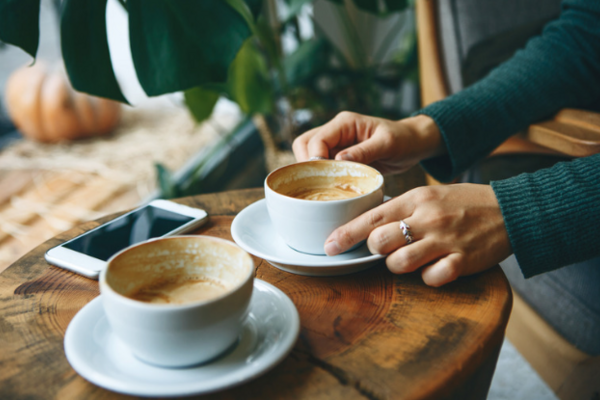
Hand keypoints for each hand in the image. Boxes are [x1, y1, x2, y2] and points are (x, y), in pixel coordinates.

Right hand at [292, 111, 443, 174]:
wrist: (413, 144)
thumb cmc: (403, 139)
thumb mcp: (387, 144)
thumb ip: (364, 151)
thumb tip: (338, 160)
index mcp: (344, 123)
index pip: (316, 140)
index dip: (314, 160)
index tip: (322, 178)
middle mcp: (335, 131)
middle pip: (304, 145)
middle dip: (305, 165)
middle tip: (316, 186)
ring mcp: (335, 144)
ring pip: (308, 156)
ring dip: (310, 172)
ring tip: (321, 189)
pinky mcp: (338, 157)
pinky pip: (321, 166)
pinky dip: (320, 177)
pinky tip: (329, 191)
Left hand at [324, 184, 512, 285]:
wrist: (509, 210)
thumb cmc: (463, 203)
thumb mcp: (429, 195)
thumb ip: (401, 208)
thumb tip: (368, 226)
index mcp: (416, 199)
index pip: (371, 217)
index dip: (346, 234)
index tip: (329, 246)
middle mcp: (427, 218)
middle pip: (380, 242)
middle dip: (376, 250)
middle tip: (385, 249)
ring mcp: (445, 240)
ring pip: (400, 263)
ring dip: (398, 266)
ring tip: (410, 258)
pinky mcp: (462, 261)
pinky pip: (430, 278)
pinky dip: (428, 277)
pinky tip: (436, 267)